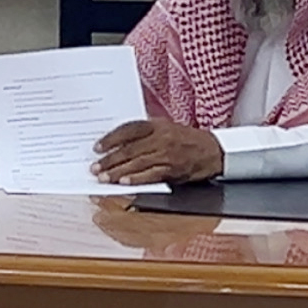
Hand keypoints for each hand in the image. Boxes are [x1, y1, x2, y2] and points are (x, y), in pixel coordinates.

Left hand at [92, 119, 223, 185]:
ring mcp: (168, 154)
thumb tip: (116, 144)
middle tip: (95, 167)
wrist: (212, 150)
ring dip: (118, 171)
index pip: (128, 129)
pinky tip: (124, 183)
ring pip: (137, 163)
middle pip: (130, 149)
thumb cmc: (185, 139)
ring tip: (103, 178)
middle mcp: (161, 138)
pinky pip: (152, 175)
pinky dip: (137, 179)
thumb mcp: (164, 128)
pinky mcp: (174, 169)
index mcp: (156, 125)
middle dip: (110, 160)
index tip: (97, 148)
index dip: (110, 139)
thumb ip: (143, 134)